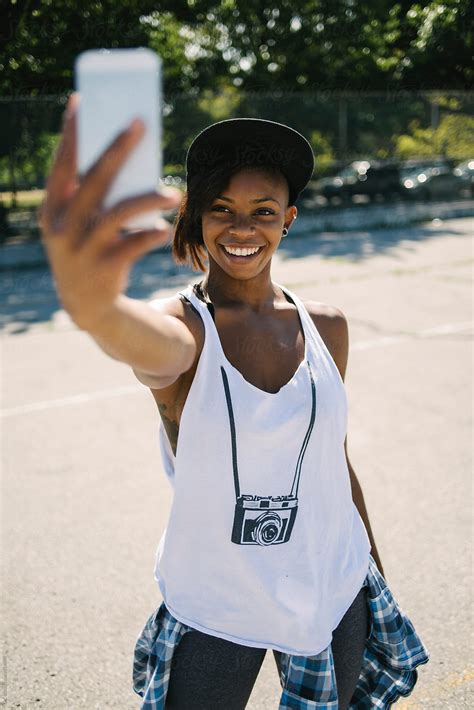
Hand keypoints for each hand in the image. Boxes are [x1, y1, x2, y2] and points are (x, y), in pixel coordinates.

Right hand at [38, 93, 181, 330]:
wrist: (86, 305)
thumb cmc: (87, 250)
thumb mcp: (79, 223)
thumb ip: (93, 195)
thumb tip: (128, 152)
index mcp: (53, 210)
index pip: (61, 165)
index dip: (70, 133)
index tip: (81, 100)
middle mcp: (64, 228)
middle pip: (94, 180)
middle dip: (117, 148)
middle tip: (141, 122)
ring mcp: (84, 249)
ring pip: (119, 213)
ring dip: (149, 198)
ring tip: (173, 194)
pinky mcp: (106, 269)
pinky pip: (134, 245)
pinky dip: (151, 234)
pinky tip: (163, 228)